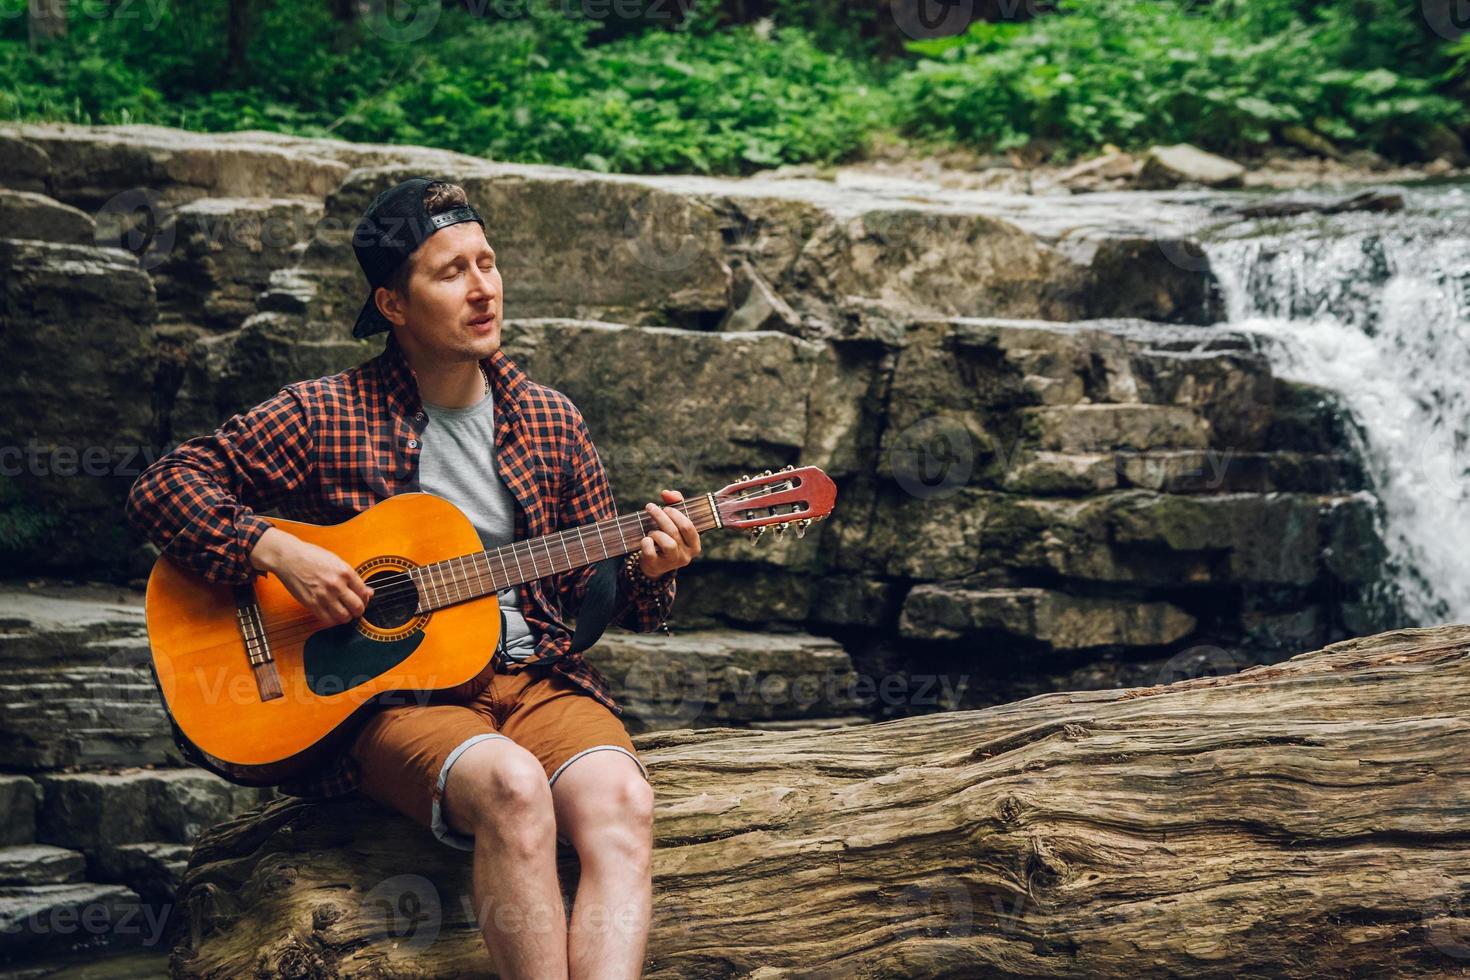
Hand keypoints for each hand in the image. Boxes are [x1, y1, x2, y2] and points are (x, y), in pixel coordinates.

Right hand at [250, 527, 373, 625]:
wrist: (289, 557)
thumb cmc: (312, 556)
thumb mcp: (337, 562)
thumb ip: (353, 578)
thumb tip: (369, 591)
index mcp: (345, 572)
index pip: (364, 593)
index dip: (365, 599)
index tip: (363, 600)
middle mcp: (336, 585)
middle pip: (357, 607)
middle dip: (358, 610)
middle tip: (355, 609)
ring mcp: (324, 595)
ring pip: (344, 616)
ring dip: (346, 617)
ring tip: (344, 612)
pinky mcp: (312, 603)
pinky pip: (328, 620)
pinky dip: (333, 620)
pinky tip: (332, 615)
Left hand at [638, 489, 700, 578]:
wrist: (655, 564)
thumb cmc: (667, 538)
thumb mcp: (674, 523)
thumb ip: (674, 504)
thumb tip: (667, 493)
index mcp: (694, 544)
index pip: (688, 526)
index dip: (676, 514)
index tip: (666, 508)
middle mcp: (686, 555)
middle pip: (675, 531)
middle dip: (661, 517)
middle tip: (651, 508)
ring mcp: (672, 562)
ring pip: (667, 543)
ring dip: (656, 532)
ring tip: (651, 531)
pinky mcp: (657, 565)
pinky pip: (651, 551)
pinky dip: (646, 542)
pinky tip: (645, 540)